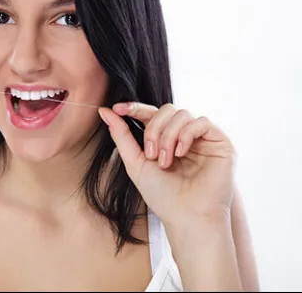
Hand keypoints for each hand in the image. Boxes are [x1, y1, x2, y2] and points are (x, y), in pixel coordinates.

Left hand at [98, 102, 236, 228]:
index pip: (151, 114)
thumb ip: (121, 136)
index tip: (117, 109)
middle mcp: (184, 136)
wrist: (186, 217)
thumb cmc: (162, 196)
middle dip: (153, 129)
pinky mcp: (220, 142)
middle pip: (166, 110)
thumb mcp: (135, 163)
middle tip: (150, 155)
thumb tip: (105, 111)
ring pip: (182, 114)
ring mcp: (203, 138)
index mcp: (166, 139)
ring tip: (165, 161)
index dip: (135, 108)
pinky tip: (180, 153)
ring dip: (168, 135)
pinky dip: (186, 134)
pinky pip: (202, 121)